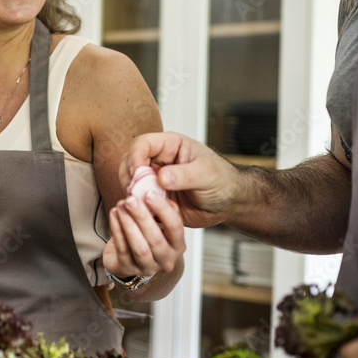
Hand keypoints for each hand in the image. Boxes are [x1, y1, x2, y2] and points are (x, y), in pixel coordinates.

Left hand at [102, 189, 185, 279]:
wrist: (129, 258)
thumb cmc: (145, 235)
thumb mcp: (157, 221)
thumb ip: (158, 207)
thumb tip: (153, 186)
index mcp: (177, 245)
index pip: (175, 226)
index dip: (163, 209)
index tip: (149, 193)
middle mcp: (166, 259)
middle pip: (155, 238)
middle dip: (141, 216)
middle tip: (130, 199)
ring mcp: (147, 267)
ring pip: (139, 246)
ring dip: (128, 223)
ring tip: (120, 206)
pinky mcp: (128, 269)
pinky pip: (122, 249)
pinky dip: (117, 230)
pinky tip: (113, 215)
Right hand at [120, 132, 241, 228]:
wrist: (228, 203)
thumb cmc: (223, 181)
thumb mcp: (207, 175)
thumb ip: (185, 175)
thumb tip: (162, 177)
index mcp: (170, 146)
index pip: (142, 144)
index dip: (135, 157)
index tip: (136, 174)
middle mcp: (159, 161)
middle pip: (129, 162)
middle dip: (128, 177)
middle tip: (134, 192)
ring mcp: (155, 180)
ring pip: (131, 182)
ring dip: (132, 194)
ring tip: (143, 205)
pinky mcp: (155, 198)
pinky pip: (140, 201)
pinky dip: (139, 207)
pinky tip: (147, 213)